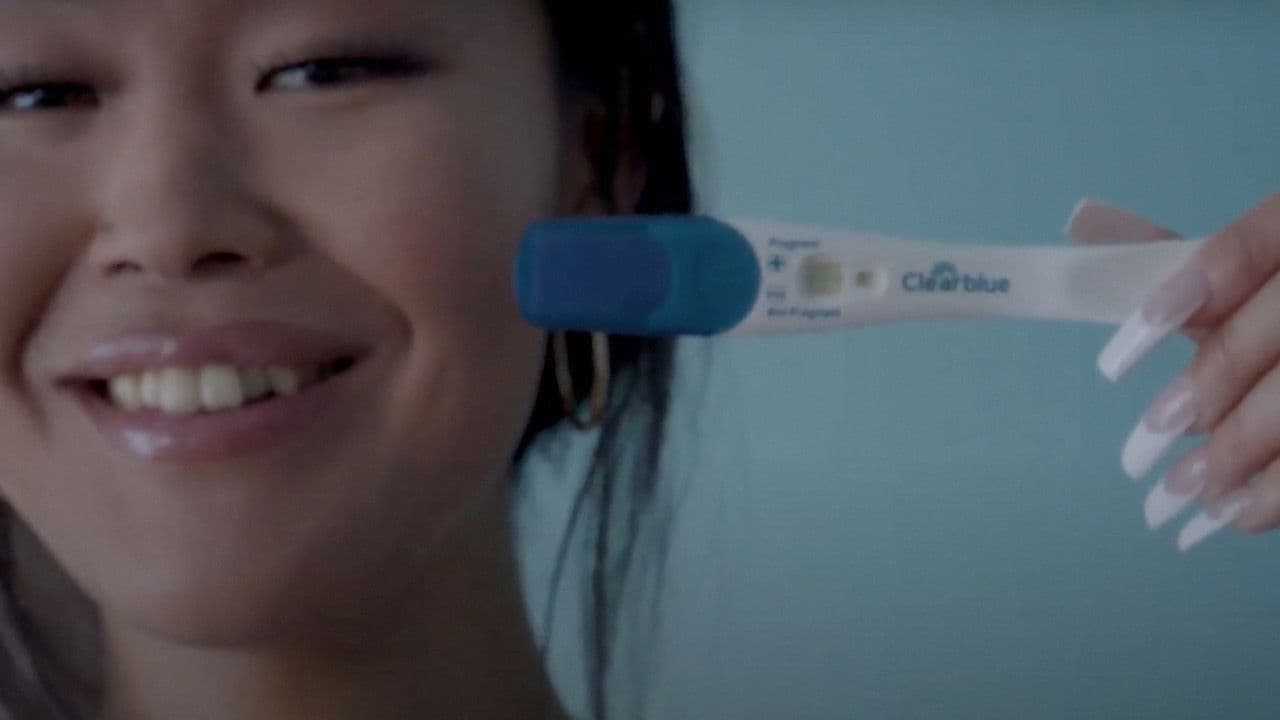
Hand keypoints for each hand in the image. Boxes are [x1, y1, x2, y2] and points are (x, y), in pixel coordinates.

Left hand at [1067, 195, 1279, 550]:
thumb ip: (1187, 259)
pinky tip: (1241, 517)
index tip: (1120, 355)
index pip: (1250, 245)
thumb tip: (1092, 238)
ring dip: (1245, 452)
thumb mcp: (1264, 262)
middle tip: (1152, 433)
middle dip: (1213, 387)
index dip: (1185, 297)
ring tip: (1182, 497)